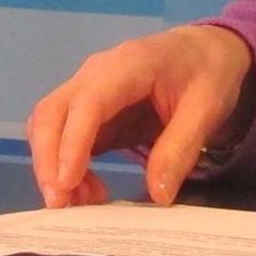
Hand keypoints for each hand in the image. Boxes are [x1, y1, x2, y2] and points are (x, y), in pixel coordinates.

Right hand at [25, 25, 254, 209]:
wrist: (205, 51)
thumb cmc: (206, 73)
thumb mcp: (207, 109)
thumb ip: (181, 148)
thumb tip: (158, 195)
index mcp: (128, 65)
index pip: (87, 102)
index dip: (72, 142)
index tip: (68, 183)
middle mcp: (95, 74)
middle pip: (51, 112)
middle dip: (48, 160)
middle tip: (61, 205)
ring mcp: (87, 90)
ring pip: (48, 125)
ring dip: (53, 166)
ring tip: (80, 204)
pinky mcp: (88, 111)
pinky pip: (63, 137)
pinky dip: (64, 166)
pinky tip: (85, 192)